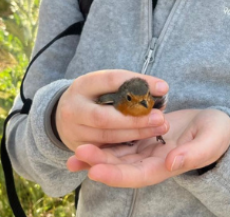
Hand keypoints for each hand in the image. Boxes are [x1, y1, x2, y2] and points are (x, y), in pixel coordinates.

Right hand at [55, 70, 170, 151]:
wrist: (66, 113)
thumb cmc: (95, 96)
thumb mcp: (105, 84)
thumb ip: (129, 85)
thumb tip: (161, 89)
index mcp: (83, 85)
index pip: (112, 81)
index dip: (138, 84)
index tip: (164, 88)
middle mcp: (74, 109)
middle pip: (106, 117)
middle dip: (135, 118)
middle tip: (161, 117)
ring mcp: (74, 130)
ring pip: (108, 135)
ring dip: (136, 133)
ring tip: (160, 128)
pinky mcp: (79, 147)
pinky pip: (106, 149)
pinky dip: (127, 144)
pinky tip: (146, 140)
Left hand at [65, 108, 229, 187]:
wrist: (220, 125)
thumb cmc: (219, 134)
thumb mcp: (210, 141)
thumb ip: (192, 154)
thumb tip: (171, 163)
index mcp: (166, 167)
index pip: (136, 176)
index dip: (115, 175)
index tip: (94, 170)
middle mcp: (152, 163)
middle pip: (120, 167)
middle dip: (98, 161)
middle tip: (77, 151)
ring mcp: (146, 151)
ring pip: (116, 156)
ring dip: (96, 154)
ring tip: (73, 150)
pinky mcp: (143, 138)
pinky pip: (120, 141)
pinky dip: (104, 140)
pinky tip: (86, 136)